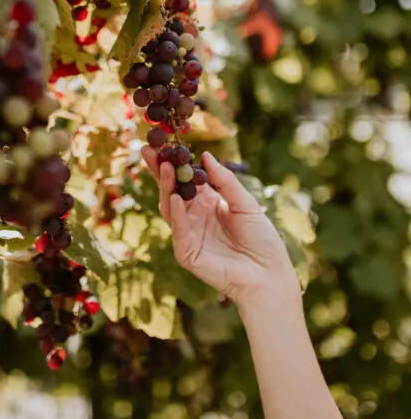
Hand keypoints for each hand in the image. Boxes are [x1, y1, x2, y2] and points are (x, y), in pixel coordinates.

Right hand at [141, 147, 300, 312]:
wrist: (269, 274)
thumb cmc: (261, 238)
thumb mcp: (245, 202)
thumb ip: (224, 180)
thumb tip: (205, 155)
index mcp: (207, 203)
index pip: (184, 180)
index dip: (173, 163)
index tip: (162, 144)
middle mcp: (194, 217)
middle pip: (171, 191)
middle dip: (159, 171)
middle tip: (148, 151)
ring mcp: (188, 236)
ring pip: (170, 208)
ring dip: (167, 188)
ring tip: (165, 168)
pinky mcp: (187, 253)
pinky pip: (179, 231)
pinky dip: (177, 214)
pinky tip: (176, 197)